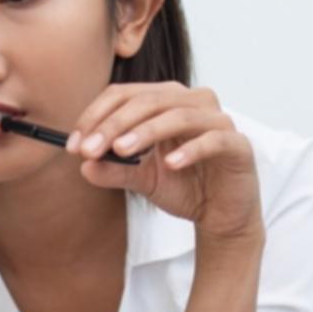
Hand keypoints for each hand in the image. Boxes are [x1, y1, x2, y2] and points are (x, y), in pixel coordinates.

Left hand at [68, 82, 262, 242]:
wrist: (221, 216)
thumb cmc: (184, 187)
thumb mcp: (141, 179)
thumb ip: (114, 170)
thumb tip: (83, 164)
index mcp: (167, 101)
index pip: (125, 95)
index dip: (96, 116)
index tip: (74, 145)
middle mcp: (193, 102)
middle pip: (148, 100)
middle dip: (114, 124)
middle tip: (90, 149)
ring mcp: (218, 121)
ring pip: (178, 115)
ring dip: (146, 132)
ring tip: (121, 152)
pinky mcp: (238, 144)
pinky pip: (213, 139)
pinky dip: (190, 149)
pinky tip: (170, 164)